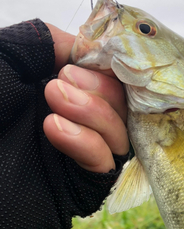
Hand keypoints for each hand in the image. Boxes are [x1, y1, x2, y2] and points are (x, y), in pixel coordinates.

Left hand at [43, 24, 127, 172]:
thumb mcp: (12, 57)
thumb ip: (51, 43)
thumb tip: (91, 49)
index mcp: (68, 90)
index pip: (114, 79)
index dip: (115, 66)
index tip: (97, 56)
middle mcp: (81, 122)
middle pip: (125, 107)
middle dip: (102, 88)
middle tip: (64, 78)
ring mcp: (82, 156)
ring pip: (120, 135)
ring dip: (95, 112)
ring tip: (55, 96)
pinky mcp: (80, 185)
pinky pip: (104, 165)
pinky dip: (87, 143)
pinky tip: (56, 127)